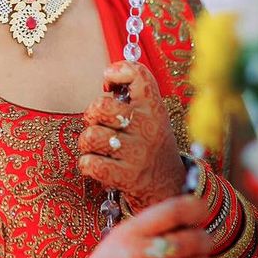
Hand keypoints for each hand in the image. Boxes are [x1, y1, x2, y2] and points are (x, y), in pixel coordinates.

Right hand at [70, 195, 212, 257]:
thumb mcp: (123, 234)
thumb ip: (153, 223)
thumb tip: (192, 212)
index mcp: (131, 233)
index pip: (173, 212)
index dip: (194, 206)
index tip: (200, 207)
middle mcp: (144, 256)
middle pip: (194, 239)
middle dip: (202, 235)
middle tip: (198, 236)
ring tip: (189, 257)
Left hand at [77, 60, 185, 210]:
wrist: (170, 186)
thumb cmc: (150, 143)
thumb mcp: (151, 114)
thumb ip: (132, 94)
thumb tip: (107, 78)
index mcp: (154, 108)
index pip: (138, 74)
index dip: (116, 71)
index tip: (109, 85)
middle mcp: (148, 127)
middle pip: (99, 107)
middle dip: (91, 116)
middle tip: (99, 125)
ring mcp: (138, 153)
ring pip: (90, 136)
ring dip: (87, 144)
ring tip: (99, 148)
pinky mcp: (127, 177)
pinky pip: (89, 163)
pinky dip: (87, 165)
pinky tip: (99, 165)